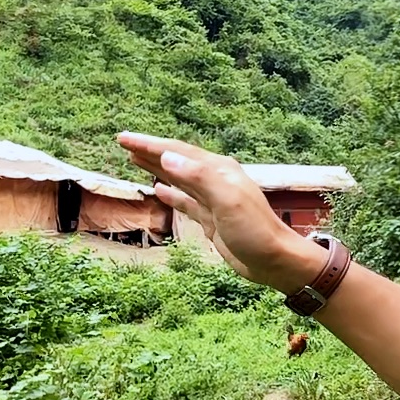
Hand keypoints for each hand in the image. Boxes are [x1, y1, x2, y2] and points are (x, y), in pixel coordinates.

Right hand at [117, 132, 324, 291]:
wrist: (275, 261)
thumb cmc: (255, 232)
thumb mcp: (227, 201)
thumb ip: (198, 177)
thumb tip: (167, 157)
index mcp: (218, 171)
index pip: (177, 152)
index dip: (149, 144)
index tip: (124, 139)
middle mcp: (215, 180)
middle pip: (177, 160)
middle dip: (150, 151)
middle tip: (124, 143)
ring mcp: (213, 200)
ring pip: (179, 178)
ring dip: (158, 168)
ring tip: (135, 160)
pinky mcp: (212, 218)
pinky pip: (186, 200)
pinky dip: (171, 193)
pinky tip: (158, 190)